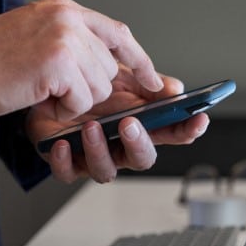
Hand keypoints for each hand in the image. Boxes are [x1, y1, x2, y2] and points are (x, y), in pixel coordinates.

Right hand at [0, 0, 163, 119]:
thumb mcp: (35, 39)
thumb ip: (73, 46)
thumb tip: (115, 70)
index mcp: (63, 8)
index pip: (118, 33)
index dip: (138, 60)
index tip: (153, 81)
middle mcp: (67, 16)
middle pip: (109, 66)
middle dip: (90, 90)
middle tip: (53, 89)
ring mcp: (64, 37)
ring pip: (99, 86)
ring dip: (73, 101)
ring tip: (40, 89)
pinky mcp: (58, 61)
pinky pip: (83, 99)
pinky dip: (63, 109)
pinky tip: (38, 97)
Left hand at [27, 71, 209, 182]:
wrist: (46, 82)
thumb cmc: (85, 81)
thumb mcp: (119, 73)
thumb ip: (146, 81)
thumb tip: (175, 89)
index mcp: (140, 125)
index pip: (172, 133)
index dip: (188, 130)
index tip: (198, 119)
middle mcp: (120, 146)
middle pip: (142, 159)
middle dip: (139, 144)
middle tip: (130, 123)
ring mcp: (94, 156)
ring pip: (106, 171)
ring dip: (100, 150)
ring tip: (91, 127)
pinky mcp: (65, 161)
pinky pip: (67, 172)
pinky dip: (65, 161)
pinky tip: (63, 143)